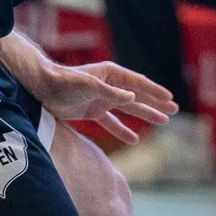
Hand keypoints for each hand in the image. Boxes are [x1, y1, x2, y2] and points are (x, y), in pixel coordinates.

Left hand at [21, 58, 177, 144]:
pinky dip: (121, 130)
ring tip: (162, 121)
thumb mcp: (88, 86)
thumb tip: (132, 98)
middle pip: (138, 96)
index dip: (155, 92)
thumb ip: (110, 93)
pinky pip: (110, 122)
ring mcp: (101, 99)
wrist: (41, 88)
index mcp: (111, 75)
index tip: (170, 99)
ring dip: (144, 115)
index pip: (138, 84)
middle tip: (174, 110)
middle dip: (156, 103)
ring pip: (128, 109)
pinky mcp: (91, 111)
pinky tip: (133, 140)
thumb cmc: (64, 82)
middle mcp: (109, 86)